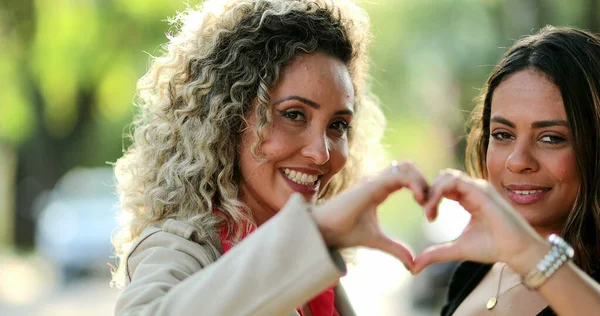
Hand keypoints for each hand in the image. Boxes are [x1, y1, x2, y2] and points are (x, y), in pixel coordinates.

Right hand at [312, 161, 428, 269]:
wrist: (325, 231)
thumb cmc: (344, 232)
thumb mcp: (378, 241)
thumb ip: (396, 249)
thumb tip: (413, 264)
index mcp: (380, 189)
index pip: (407, 177)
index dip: (422, 188)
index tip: (427, 209)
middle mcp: (378, 180)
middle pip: (409, 167)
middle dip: (425, 182)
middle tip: (429, 205)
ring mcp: (374, 180)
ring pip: (406, 166)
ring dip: (421, 181)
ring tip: (424, 201)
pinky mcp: (372, 184)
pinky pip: (399, 175)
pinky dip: (414, 184)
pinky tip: (419, 200)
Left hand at [412, 169, 545, 273]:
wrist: (517, 252)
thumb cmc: (492, 248)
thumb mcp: (457, 249)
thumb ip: (436, 253)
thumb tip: (414, 267)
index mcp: (469, 198)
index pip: (444, 186)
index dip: (431, 197)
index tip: (429, 218)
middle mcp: (474, 190)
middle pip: (443, 177)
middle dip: (429, 192)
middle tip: (427, 214)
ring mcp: (478, 188)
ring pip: (447, 176)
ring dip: (432, 192)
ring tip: (429, 213)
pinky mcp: (481, 191)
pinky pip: (453, 182)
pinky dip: (438, 192)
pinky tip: (434, 210)